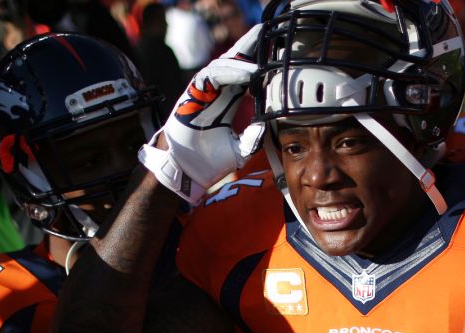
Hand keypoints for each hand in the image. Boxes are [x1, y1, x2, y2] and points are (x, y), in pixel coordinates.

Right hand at [139, 24, 265, 204]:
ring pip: (223, 65)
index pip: (246, 73)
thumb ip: (253, 138)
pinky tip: (247, 74)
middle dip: (250, 45)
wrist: (187, 170)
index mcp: (228, 99)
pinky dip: (230, 73)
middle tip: (269, 30)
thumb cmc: (209, 160)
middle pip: (235, 60)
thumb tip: (265, 125)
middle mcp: (216, 90)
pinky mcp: (192, 93)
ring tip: (261, 66)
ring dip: (243, 62)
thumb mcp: (240, 150)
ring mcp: (204, 90)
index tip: (277, 51)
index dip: (259, 60)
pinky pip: (212, 76)